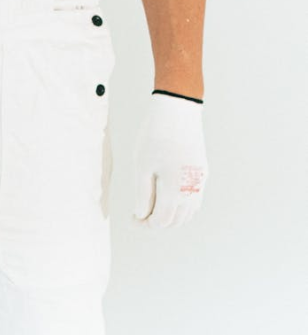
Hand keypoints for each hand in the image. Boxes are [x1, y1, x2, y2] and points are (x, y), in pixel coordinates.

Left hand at [132, 93, 207, 228]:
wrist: (177, 110)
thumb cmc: (155, 135)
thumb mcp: (141, 164)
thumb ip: (142, 194)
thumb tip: (141, 215)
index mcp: (176, 189)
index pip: (161, 220)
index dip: (144, 224)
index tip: (131, 218)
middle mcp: (192, 189)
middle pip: (176, 221)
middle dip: (157, 222)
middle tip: (139, 215)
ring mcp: (200, 181)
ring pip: (188, 213)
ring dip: (171, 217)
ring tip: (152, 207)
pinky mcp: (203, 172)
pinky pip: (195, 199)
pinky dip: (182, 206)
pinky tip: (168, 198)